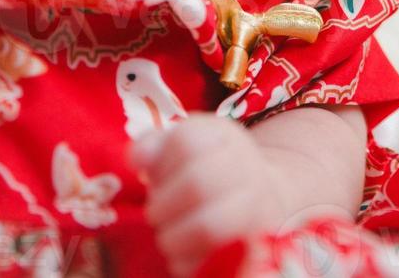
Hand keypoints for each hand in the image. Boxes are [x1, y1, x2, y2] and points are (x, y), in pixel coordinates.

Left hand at [128, 113, 289, 277]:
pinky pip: (216, 260)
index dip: (161, 164)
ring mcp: (255, 207)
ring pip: (209, 226)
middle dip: (163, 205)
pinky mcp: (254, 245)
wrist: (260, 194)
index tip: (155, 177)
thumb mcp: (181, 146)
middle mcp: (245, 166)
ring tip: (167, 237)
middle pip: (197, 184)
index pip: (186, 142)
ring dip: (174, 237)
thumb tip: (137, 159)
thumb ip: (153, 146)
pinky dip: (189, 262)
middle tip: (154, 213)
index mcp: (223, 136)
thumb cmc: (207, 168)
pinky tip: (183, 256)